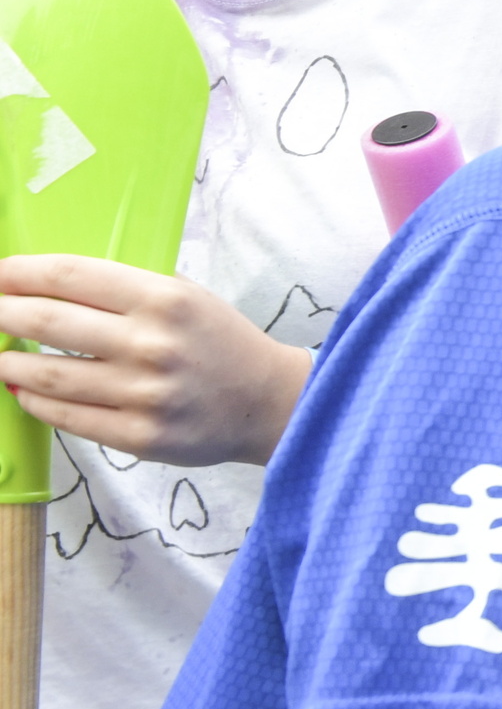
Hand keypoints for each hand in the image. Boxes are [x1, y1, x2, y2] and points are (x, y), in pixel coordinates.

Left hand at [0, 255, 312, 465]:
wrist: (268, 402)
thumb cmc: (221, 342)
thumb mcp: (186, 297)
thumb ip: (126, 291)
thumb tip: (48, 287)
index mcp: (163, 299)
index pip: (70, 275)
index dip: (19, 272)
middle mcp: (150, 344)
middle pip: (46, 320)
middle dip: (0, 313)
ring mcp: (143, 394)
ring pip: (46, 375)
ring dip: (8, 362)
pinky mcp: (138, 435)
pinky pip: (65, 416)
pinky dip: (34, 400)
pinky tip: (24, 388)